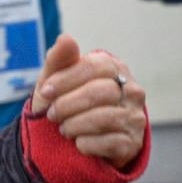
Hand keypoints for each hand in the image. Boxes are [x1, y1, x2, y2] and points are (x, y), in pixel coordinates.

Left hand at [30, 34, 145, 168]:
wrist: (68, 142)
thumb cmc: (63, 103)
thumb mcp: (54, 81)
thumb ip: (59, 60)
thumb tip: (66, 38)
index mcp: (114, 68)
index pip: (94, 67)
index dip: (66, 79)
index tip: (45, 91)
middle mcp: (131, 90)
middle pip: (100, 92)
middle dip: (68, 105)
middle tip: (52, 114)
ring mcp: (136, 117)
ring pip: (106, 117)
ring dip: (75, 125)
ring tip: (63, 129)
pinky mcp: (134, 143)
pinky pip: (110, 142)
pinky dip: (87, 144)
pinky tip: (78, 143)